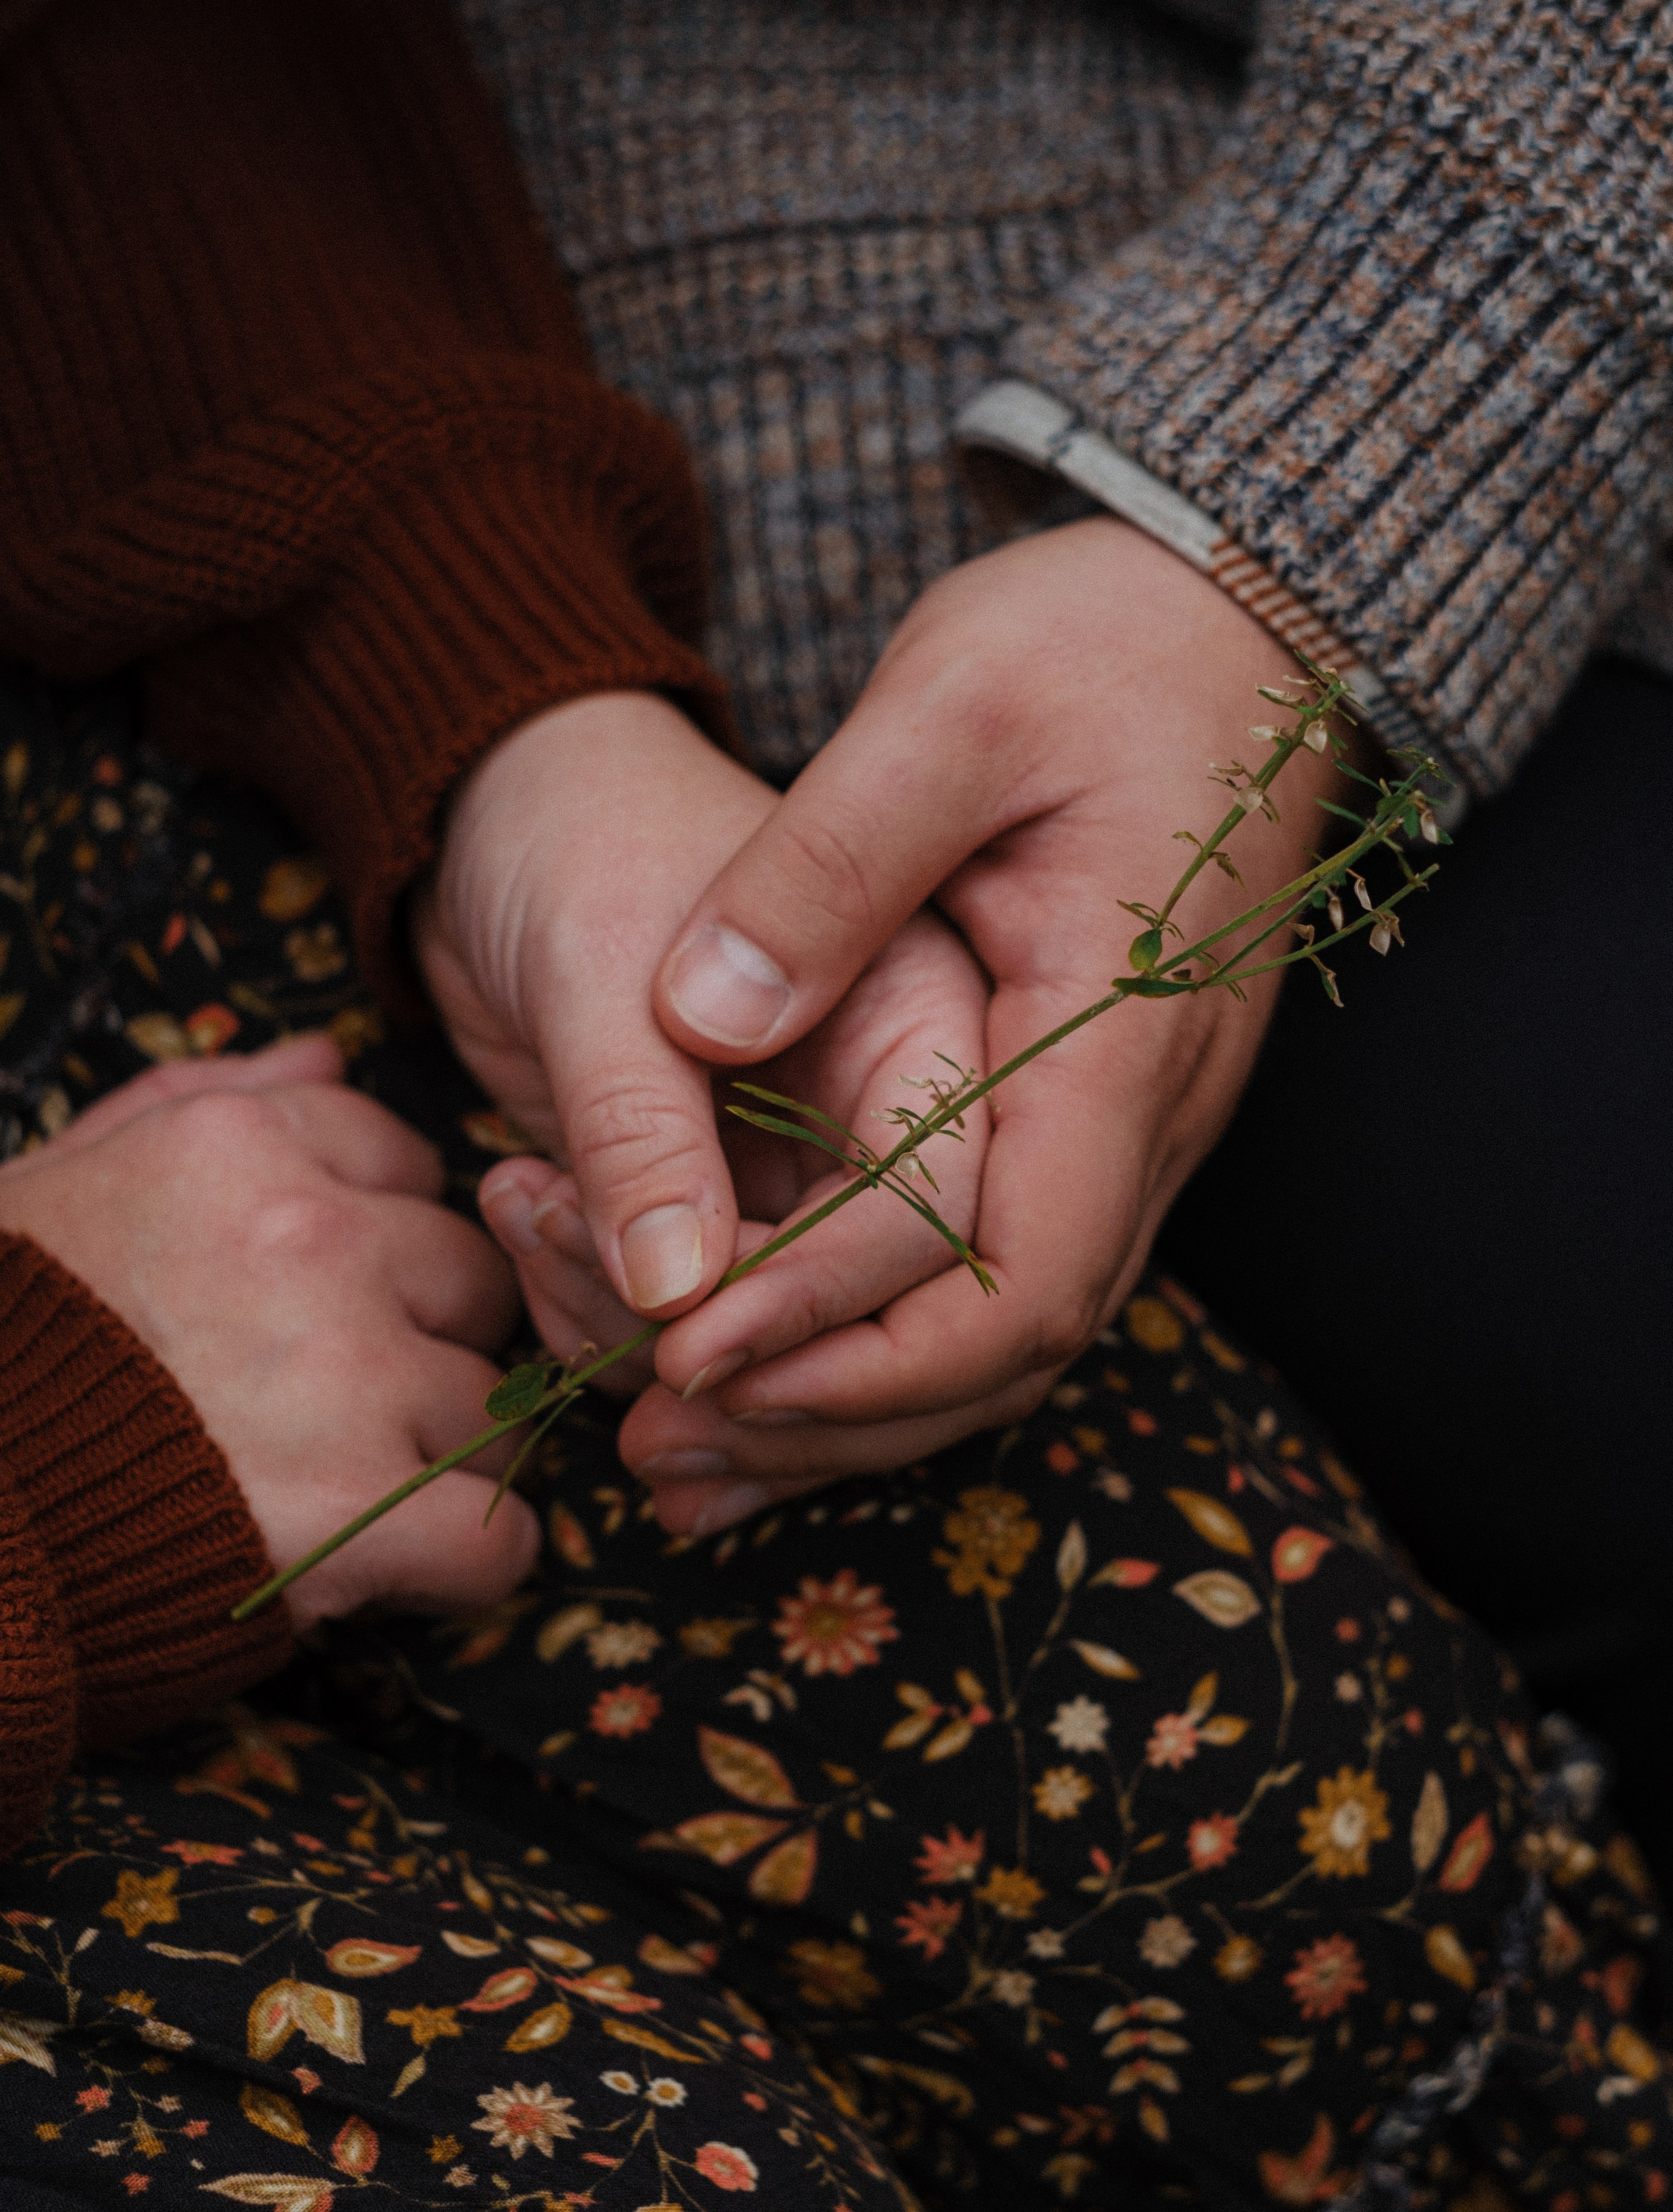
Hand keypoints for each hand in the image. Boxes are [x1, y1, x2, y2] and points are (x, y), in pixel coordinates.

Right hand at [0, 1037, 535, 1624]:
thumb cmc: (0, 1342)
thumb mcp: (66, 1180)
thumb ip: (201, 1098)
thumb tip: (329, 1051)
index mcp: (241, 1149)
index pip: (404, 1161)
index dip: (377, 1240)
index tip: (330, 1296)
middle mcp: (313, 1241)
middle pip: (469, 1279)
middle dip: (428, 1338)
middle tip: (351, 1400)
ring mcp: (349, 1375)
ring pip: (490, 1402)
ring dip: (442, 1451)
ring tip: (355, 1487)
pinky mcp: (364, 1510)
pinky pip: (497, 1532)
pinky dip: (470, 1559)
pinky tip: (406, 1562)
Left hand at [415, 693, 990, 1449]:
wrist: (550, 768)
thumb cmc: (619, 786)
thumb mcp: (649, 887)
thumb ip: (662, 1083)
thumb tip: (672, 1277)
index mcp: (1014, 1013)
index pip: (1000, 1239)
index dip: (853, 1321)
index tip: (689, 1352)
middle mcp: (994, 1108)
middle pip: (970, 1339)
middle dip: (806, 1411)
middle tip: (648, 1443)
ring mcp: (906, 1171)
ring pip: (893, 1353)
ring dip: (747, 1406)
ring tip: (592, 1390)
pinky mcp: (805, 1210)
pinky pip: (807, 1326)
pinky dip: (704, 1361)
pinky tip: (592, 1347)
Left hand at [636, 519, 1338, 1519]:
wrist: (1239, 619)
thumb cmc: (1107, 644)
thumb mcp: (950, 707)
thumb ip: (829, 864)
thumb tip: (704, 1017)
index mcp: (1119, 1037)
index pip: (1008, 1274)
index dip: (852, 1344)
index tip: (691, 1352)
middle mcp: (1148, 1121)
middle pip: (1002, 1350)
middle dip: (826, 1416)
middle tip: (653, 1441)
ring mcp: (1132, 1132)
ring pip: (1002, 1340)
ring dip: (844, 1408)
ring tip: (679, 1443)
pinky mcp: (1090, 1120)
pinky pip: (995, 1281)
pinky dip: (879, 1348)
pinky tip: (766, 1373)